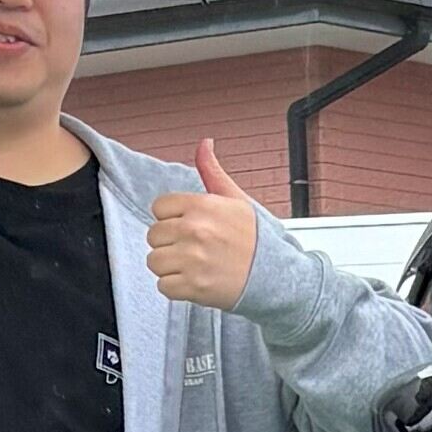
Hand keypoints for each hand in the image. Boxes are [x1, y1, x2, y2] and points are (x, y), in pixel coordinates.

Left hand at [148, 138, 265, 310]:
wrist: (278, 276)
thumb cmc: (257, 239)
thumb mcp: (236, 199)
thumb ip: (213, 172)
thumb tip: (204, 144)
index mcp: (202, 205)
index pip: (158, 207)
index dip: (172, 218)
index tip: (189, 227)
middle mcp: (194, 230)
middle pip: (153, 235)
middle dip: (170, 243)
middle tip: (195, 248)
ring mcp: (192, 259)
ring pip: (155, 261)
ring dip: (171, 267)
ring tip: (194, 265)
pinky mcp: (193, 286)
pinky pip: (164, 286)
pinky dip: (177, 288)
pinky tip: (196, 281)